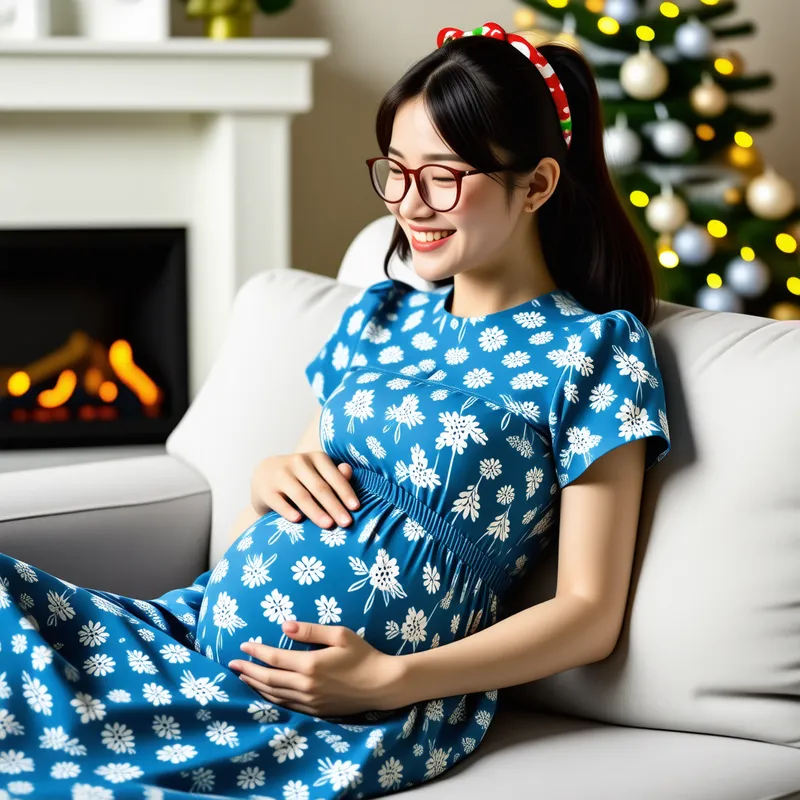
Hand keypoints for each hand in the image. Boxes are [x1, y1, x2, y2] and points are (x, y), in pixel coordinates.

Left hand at [227, 621, 405, 717]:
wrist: (382, 685)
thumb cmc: (363, 655)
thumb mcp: (340, 635)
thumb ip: (310, 630)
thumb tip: (284, 625)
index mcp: (311, 665)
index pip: (274, 658)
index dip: (256, 652)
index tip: (243, 645)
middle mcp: (306, 686)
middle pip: (268, 679)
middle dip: (248, 671)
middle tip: (231, 664)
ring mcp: (310, 701)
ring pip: (274, 695)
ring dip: (255, 686)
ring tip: (242, 677)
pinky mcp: (315, 710)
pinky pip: (286, 705)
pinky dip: (270, 698)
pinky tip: (264, 692)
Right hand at [250, 454, 359, 529]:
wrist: (264, 475)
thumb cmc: (300, 477)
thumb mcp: (318, 473)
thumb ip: (334, 475)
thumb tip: (348, 471)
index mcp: (316, 458)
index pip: (333, 476)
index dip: (346, 492)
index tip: (356, 508)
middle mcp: (298, 462)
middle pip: (320, 487)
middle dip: (335, 506)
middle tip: (347, 523)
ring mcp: (280, 475)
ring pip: (301, 495)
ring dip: (316, 511)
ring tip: (328, 525)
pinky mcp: (266, 489)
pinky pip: (279, 502)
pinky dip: (288, 511)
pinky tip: (298, 520)